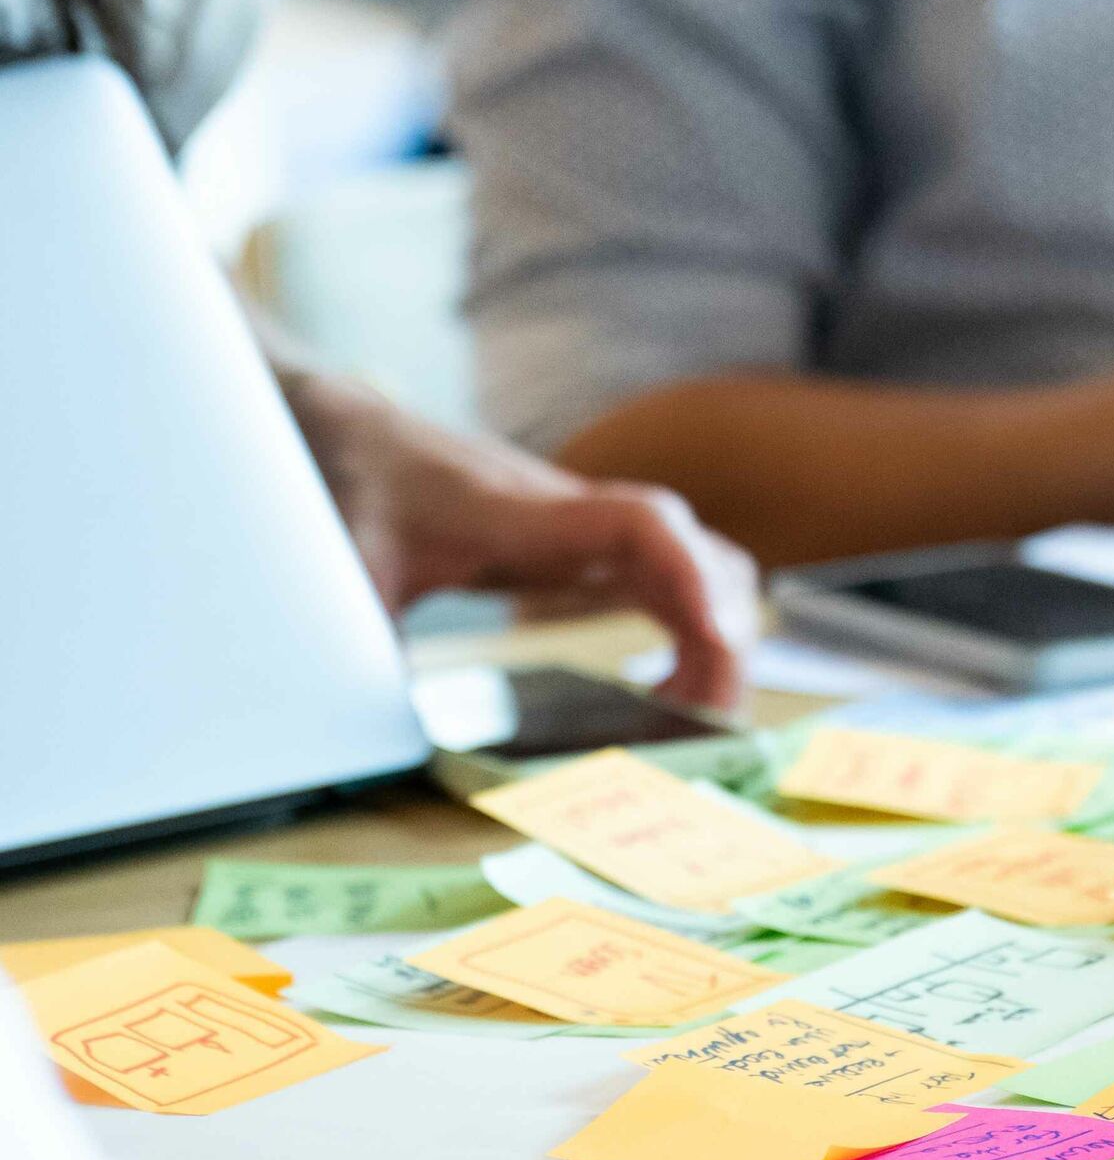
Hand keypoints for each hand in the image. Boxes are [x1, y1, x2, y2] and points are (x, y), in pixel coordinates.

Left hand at [278, 372, 756, 713]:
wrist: (353, 433)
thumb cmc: (353, 492)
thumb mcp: (346, 569)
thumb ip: (355, 637)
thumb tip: (360, 724)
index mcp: (523, 515)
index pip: (640, 525)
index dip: (690, 577)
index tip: (714, 640)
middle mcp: (574, 516)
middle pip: (693, 552)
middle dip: (723, 635)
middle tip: (708, 726)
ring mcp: (586, 530)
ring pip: (694, 563)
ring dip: (716, 635)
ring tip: (694, 718)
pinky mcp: (582, 548)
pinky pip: (667, 580)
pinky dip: (691, 630)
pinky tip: (667, 688)